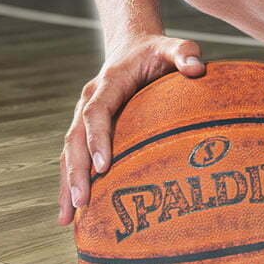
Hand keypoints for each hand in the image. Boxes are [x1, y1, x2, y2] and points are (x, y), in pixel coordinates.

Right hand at [59, 35, 204, 225]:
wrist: (132, 45)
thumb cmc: (157, 51)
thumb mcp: (173, 46)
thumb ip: (185, 53)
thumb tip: (197, 68)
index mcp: (108, 83)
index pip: (96, 112)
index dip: (97, 139)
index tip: (102, 167)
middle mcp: (89, 100)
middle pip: (74, 137)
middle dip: (75, 171)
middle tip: (82, 202)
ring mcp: (83, 115)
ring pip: (68, 151)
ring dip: (66, 183)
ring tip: (67, 218)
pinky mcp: (85, 129)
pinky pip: (73, 156)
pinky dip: (69, 182)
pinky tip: (70, 212)